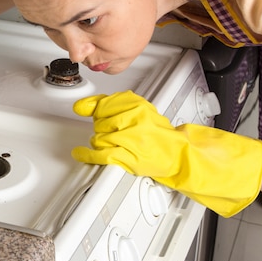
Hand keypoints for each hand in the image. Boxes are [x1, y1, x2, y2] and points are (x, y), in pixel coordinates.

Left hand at [71, 91, 261, 216]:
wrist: (180, 154)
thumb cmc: (158, 134)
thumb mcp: (136, 110)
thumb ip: (108, 105)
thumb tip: (82, 105)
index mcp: (137, 105)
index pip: (103, 104)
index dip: (96, 110)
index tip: (86, 110)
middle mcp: (135, 119)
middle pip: (99, 122)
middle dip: (102, 129)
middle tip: (115, 132)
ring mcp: (132, 138)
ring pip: (99, 139)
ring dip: (101, 143)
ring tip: (115, 143)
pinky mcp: (131, 157)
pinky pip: (102, 154)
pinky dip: (88, 155)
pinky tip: (81, 154)